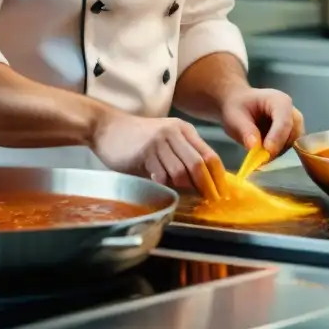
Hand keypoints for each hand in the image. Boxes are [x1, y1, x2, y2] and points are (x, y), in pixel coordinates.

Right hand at [91, 111, 226, 199]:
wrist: (107, 127)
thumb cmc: (137, 137)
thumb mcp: (165, 139)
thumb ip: (182, 155)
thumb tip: (203, 182)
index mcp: (184, 129)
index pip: (210, 155)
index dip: (218, 177)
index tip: (222, 194)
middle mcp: (174, 133)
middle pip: (199, 164)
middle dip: (206, 187)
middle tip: (208, 201)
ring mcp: (159, 142)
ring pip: (181, 172)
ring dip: (183, 188)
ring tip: (183, 196)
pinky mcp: (145, 152)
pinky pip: (161, 175)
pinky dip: (165, 186)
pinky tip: (163, 189)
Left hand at [219, 88, 304, 156]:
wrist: (237, 104)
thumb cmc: (236, 106)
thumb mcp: (234, 117)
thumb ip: (245, 131)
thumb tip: (254, 147)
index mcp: (278, 100)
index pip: (284, 121)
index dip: (277, 137)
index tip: (266, 150)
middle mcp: (290, 111)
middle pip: (294, 132)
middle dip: (279, 146)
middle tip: (261, 157)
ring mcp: (292, 123)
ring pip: (294, 142)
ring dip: (279, 151)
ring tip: (260, 156)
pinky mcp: (290, 134)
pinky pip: (289, 146)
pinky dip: (277, 153)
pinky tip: (263, 156)